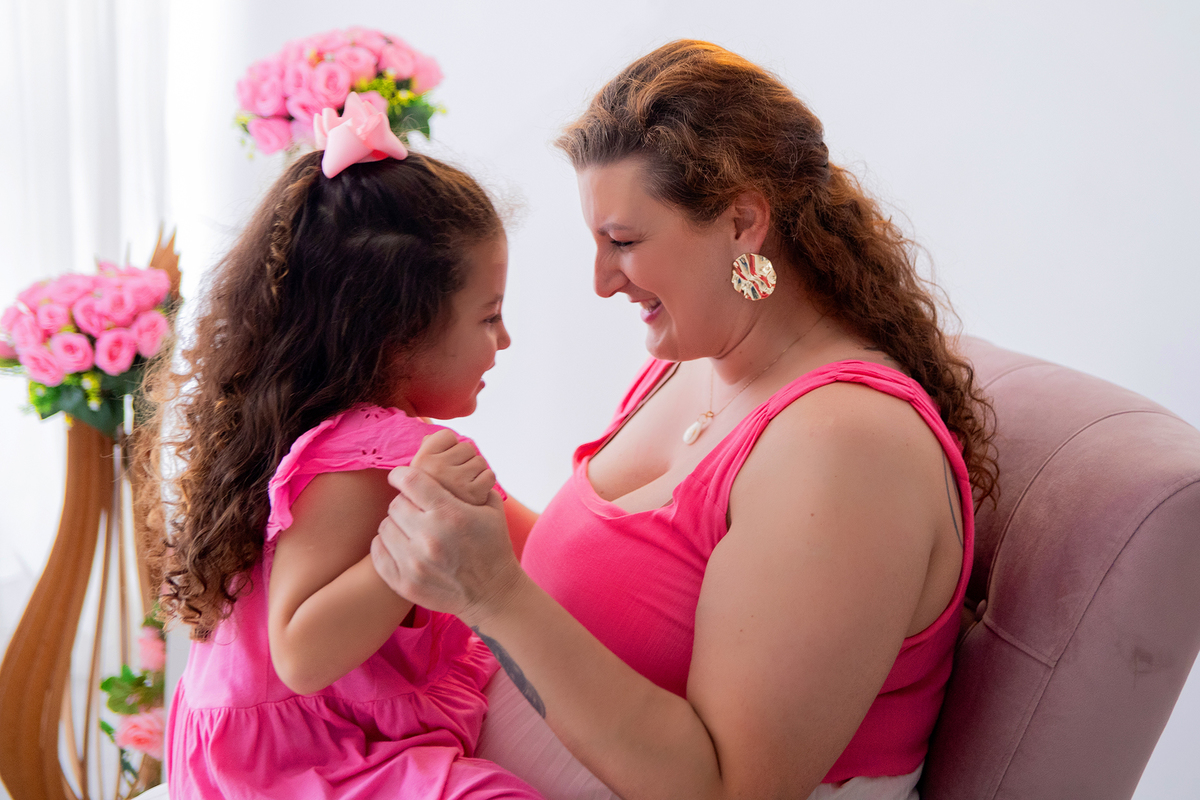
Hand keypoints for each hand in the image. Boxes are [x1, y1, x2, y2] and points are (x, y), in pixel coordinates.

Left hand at [371, 465, 523, 626]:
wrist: (493, 594)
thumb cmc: (493, 546)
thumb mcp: (491, 508)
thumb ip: (470, 483)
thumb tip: (447, 461)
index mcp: (450, 514)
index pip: (411, 480)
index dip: (402, 474)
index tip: (401, 476)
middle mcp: (429, 537)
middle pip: (396, 504)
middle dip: (405, 502)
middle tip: (415, 508)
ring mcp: (414, 563)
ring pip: (385, 527)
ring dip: (396, 524)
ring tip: (410, 528)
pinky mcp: (404, 583)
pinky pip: (378, 552)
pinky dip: (386, 544)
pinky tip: (400, 543)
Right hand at [411, 429, 495, 505]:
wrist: (448, 545)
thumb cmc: (433, 510)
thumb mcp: (419, 483)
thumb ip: (425, 457)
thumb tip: (429, 437)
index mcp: (419, 464)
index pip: (445, 436)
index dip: (449, 449)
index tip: (444, 465)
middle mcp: (435, 470)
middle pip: (465, 446)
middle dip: (465, 462)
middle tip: (456, 482)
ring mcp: (454, 482)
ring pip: (480, 460)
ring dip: (477, 474)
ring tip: (464, 491)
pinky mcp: (474, 494)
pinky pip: (489, 476)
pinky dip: (486, 485)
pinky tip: (475, 497)